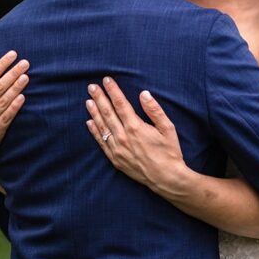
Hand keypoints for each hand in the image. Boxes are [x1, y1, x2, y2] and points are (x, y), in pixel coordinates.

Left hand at [85, 77, 193, 199]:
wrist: (166, 178)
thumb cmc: (170, 152)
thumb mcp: (168, 129)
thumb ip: (155, 110)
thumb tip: (144, 94)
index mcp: (136, 127)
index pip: (120, 104)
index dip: (113, 91)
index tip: (106, 80)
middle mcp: (123, 137)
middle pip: (108, 113)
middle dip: (99, 98)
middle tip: (91, 86)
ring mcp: (117, 149)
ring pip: (102, 126)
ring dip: (94, 112)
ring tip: (88, 101)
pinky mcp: (115, 159)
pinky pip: (101, 142)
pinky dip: (95, 131)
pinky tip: (90, 122)